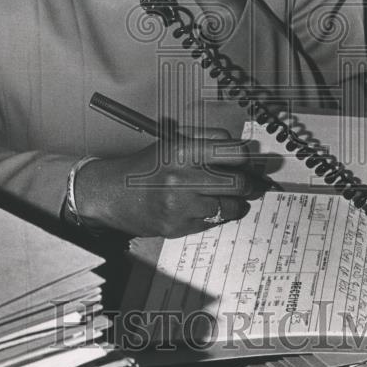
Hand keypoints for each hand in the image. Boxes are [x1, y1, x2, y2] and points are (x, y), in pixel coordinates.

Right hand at [73, 127, 267, 237]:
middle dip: (250, 184)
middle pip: (238, 181)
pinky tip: (215, 208)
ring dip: (237, 203)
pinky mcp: (178, 226)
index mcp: (181, 150)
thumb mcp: (171, 142)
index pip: (232, 152)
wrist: (112, 194)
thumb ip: (205, 139)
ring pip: (229, 205)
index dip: (245, 157)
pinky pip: (213, 221)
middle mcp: (181, 177)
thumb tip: (240, 149)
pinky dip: (219, 215)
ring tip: (237, 198)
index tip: (247, 161)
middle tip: (254, 184)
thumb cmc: (145, 166)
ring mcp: (180, 205)